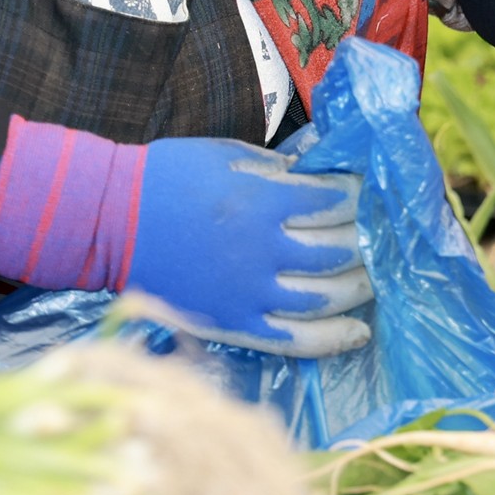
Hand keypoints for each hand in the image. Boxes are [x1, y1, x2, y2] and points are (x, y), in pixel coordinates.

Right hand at [128, 138, 371, 356]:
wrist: (111, 221)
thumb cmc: (168, 177)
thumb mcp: (229, 153)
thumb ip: (280, 168)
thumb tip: (322, 171)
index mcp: (263, 201)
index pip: (335, 202)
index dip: (360, 198)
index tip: (372, 194)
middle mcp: (263, 251)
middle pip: (338, 251)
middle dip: (368, 241)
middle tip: (384, 235)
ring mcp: (249, 294)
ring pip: (325, 298)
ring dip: (360, 287)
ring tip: (377, 277)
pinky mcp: (234, 326)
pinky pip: (295, 340)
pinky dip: (332, 339)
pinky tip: (358, 332)